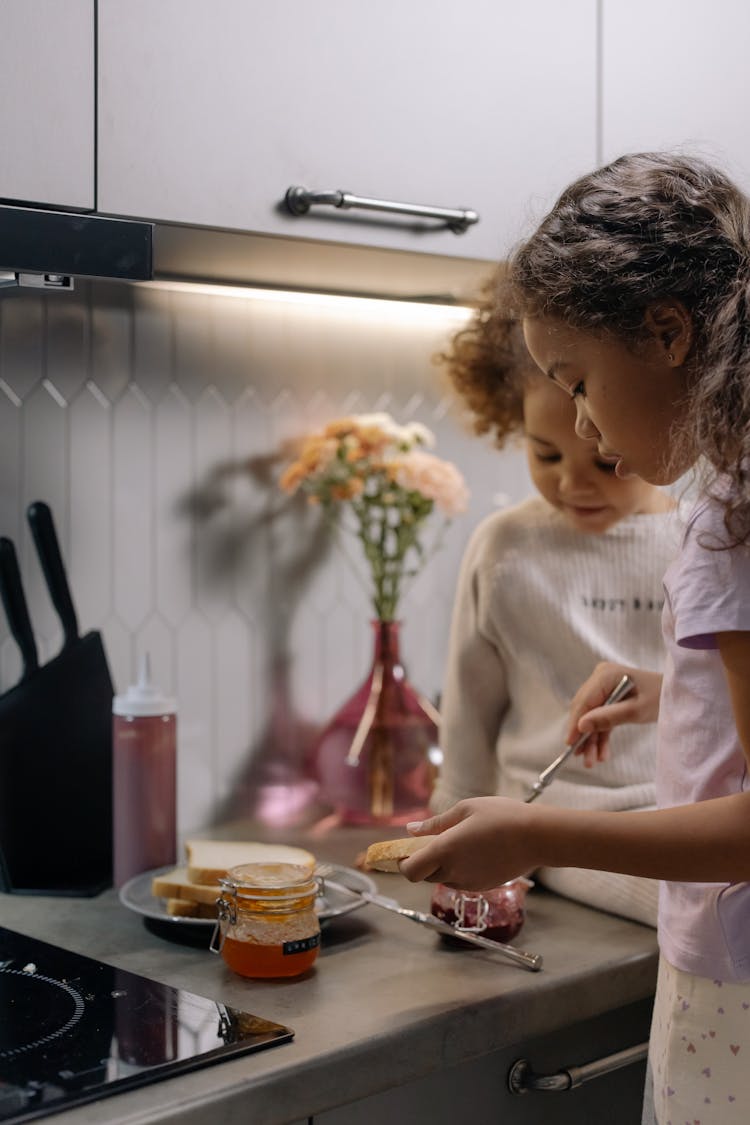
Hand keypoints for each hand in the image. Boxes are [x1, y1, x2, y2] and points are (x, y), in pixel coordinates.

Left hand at [400, 797, 540, 889]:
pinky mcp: (483, 887)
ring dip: (442, 866)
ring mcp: (469, 882)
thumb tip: (411, 830)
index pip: (410, 871)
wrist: (537, 837)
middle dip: (423, 861)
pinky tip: (476, 851)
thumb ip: (435, 823)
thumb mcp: (465, 810)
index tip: (406, 850)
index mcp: (445, 851)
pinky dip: (459, 870)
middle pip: (425, 876)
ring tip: (461, 842)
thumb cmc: (501, 816)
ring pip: (443, 878)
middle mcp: (454, 871)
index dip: (403, 863)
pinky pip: (461, 881)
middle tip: (434, 840)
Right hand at [567, 662, 662, 766]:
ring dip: (592, 739)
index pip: (584, 702)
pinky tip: (602, 753)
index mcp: (606, 675)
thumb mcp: (636, 711)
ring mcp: (604, 687)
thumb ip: (608, 717)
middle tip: (585, 759)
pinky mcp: (610, 697)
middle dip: (585, 735)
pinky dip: (601, 735)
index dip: (575, 723)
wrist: (678, 694)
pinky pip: (601, 717)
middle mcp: (601, 678)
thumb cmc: (661, 697)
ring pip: (591, 716)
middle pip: (585, 710)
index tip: (570, 744)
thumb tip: (581, 726)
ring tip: (593, 761)